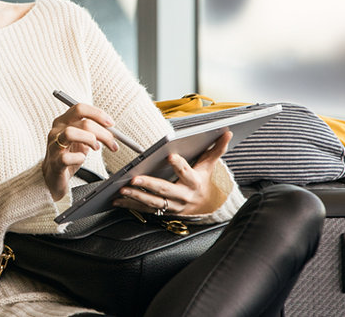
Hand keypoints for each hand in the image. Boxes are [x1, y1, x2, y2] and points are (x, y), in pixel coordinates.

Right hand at [43, 103, 120, 200]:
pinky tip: (82, 159)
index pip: (80, 108)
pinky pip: (66, 157)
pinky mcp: (54, 162)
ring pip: (70, 133)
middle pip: (82, 122)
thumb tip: (112, 130)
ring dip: (90, 140)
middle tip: (112, 143)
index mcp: (63, 121)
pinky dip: (79, 158)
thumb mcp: (82, 139)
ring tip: (96, 148)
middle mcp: (57, 130)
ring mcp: (53, 145)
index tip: (111, 124)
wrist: (54, 176)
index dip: (98, 114)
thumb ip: (93, 132)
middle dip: (103, 133)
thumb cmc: (69, 155)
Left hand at [112, 130, 231, 215]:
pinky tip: (117, 201)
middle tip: (134, 178)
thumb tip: (228, 132)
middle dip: (148, 184)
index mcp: (194, 182)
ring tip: (121, 190)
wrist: (205, 204)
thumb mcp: (210, 164)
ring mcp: (172, 206)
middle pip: (165, 190)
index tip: (169, 155)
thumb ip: (217, 149)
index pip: (186, 172)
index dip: (179, 165)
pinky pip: (145, 210)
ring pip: (153, 203)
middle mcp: (183, 196)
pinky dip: (130, 206)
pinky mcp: (163, 212)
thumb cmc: (203, 178)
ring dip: (136, 197)